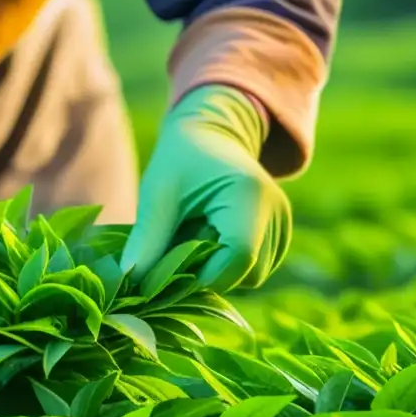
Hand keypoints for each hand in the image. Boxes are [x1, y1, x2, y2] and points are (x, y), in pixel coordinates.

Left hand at [120, 85, 291, 293]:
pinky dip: (231, 265)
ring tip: (196, 239)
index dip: (205, 275)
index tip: (172, 271)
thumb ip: (147, 238)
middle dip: (210, 273)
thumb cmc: (180, 161)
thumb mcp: (157, 195)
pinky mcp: (281, 233)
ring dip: (220, 270)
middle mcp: (276, 211)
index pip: (239, 257)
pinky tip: (211, 240)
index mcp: (247, 195)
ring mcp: (283, 224)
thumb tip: (132, 279)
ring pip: (254, 276)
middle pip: (248, 273)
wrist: (211, 137)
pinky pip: (257, 268)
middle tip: (179, 250)